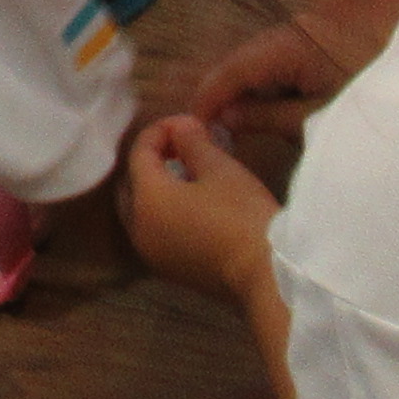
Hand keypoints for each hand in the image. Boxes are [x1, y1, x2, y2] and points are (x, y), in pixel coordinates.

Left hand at [117, 112, 279, 299]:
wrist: (266, 275)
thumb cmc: (242, 215)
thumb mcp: (219, 169)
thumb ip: (192, 144)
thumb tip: (180, 129)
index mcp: (146, 200)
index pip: (140, 154)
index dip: (160, 131)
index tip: (187, 122)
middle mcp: (138, 229)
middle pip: (132, 183)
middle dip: (152, 160)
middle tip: (181, 146)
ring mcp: (152, 254)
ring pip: (141, 210)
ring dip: (157, 188)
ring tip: (188, 172)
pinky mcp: (170, 270)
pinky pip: (155, 232)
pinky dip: (164, 212)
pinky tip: (191, 203)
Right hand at [184, 10, 356, 144]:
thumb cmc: (372, 98)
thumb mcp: (317, 117)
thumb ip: (267, 116)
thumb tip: (225, 117)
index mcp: (289, 46)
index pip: (233, 68)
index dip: (208, 95)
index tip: (193, 123)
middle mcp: (292, 28)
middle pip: (244, 58)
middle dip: (224, 91)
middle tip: (210, 126)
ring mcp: (308, 29)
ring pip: (262, 57)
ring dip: (247, 87)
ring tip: (236, 120)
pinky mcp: (322, 36)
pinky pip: (282, 56)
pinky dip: (270, 80)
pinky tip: (269, 104)